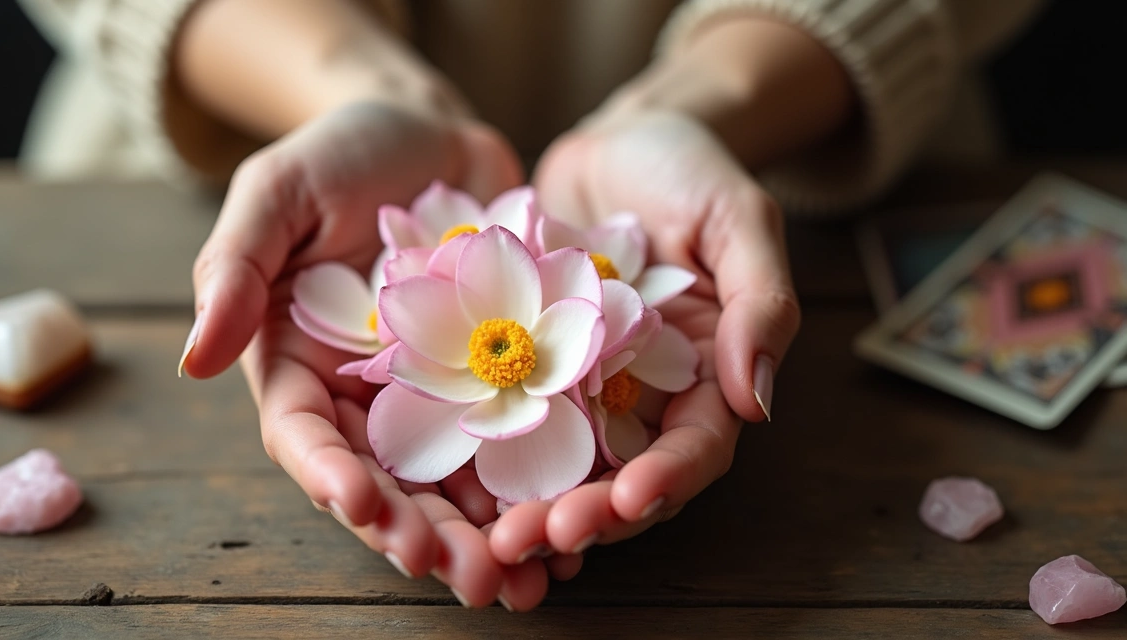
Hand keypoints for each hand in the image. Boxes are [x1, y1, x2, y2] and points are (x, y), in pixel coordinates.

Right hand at [180, 100, 561, 606]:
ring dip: (489, 534)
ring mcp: (440, 392)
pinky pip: (523, 436)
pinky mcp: (505, 376)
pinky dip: (543, 481)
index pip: (307, 438)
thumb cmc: (342, 153)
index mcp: (302, 366)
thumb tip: (193, 360)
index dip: (333, 479)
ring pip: (459, 480)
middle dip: (426, 534)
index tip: (365, 507)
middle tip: (470, 578)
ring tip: (528, 579)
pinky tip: (576, 519)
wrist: (433, 131)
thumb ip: (233, 266)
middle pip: (391, 482)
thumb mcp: (276, 191)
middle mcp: (368, 396)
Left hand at [487, 110, 797, 558]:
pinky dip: (485, 458)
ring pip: (560, 464)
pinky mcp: (526, 366)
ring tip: (492, 537)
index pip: (696, 447)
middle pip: (622, 476)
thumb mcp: (738, 219)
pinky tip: (452, 487)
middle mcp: (645, 395)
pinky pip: (506, 418)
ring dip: (530, 505)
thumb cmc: (688, 170)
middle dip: (586, 516)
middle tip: (536, 540)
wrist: (615, 141)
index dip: (667, 481)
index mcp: (707, 374)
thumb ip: (758, 303)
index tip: (629, 500)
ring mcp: (582, 386)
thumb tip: (757, 402)